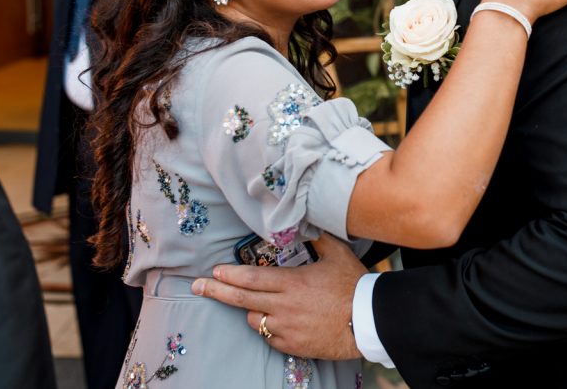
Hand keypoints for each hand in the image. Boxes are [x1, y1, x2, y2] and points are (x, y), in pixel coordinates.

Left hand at [192, 234, 366, 359]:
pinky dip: (267, 328)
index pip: (250, 277)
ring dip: (250, 309)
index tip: (213, 271)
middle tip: (197, 287)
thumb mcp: (337, 254)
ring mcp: (286, 328)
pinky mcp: (293, 345)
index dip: (228, 275)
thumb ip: (317, 237)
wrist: (369, 321)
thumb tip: (306, 221)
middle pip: (241, 299)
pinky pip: (269, 337)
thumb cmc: (353, 285)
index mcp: (291, 282)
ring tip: (255, 303)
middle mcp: (284, 306)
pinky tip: (275, 321)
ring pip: (253, 319)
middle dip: (216, 291)